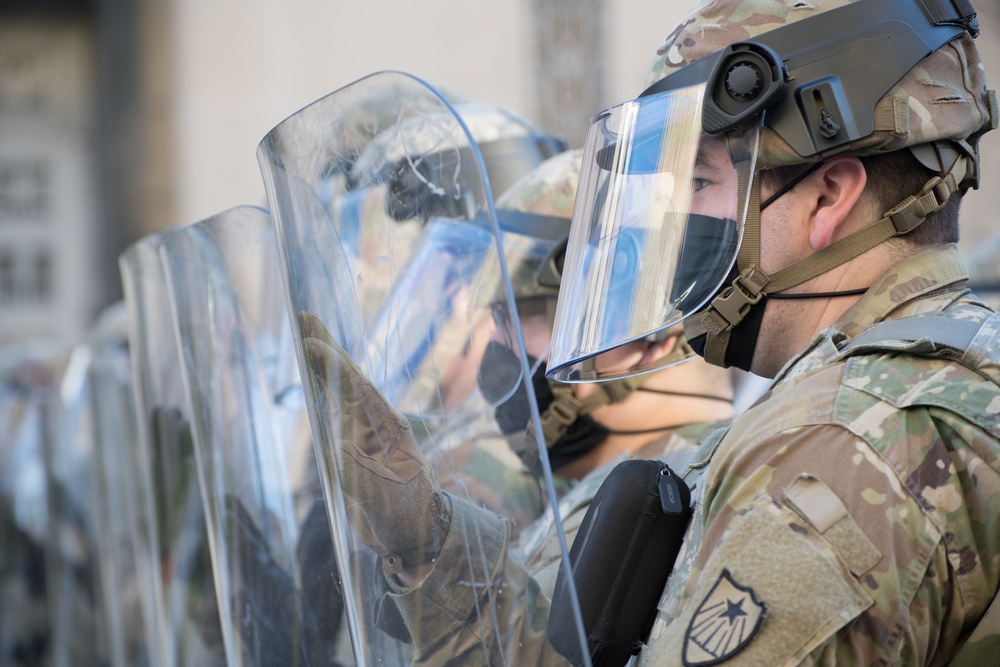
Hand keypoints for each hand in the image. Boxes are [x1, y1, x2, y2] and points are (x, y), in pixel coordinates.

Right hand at [299, 312, 451, 575]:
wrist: (413, 531)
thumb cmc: (402, 512)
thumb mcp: (383, 495)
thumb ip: (363, 473)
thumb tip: (338, 448)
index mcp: (389, 426)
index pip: (358, 387)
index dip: (334, 365)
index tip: (311, 344)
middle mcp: (377, 421)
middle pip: (349, 376)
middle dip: (328, 346)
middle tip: (306, 316)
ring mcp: (366, 429)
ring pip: (341, 386)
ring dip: (323, 359)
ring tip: (305, 331)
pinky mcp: (354, 439)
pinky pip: (336, 404)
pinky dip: (323, 383)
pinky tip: (313, 368)